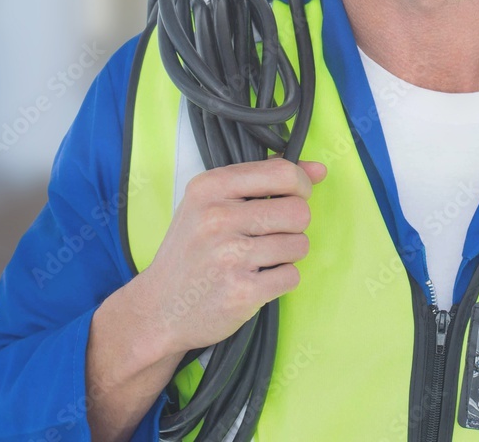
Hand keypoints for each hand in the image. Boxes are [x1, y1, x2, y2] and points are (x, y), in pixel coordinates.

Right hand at [137, 157, 326, 355]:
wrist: (159, 308)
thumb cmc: (192, 250)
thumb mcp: (213, 202)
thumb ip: (265, 179)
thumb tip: (319, 169)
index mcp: (210, 187)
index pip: (282, 173)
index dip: (301, 185)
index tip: (295, 196)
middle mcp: (218, 218)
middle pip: (298, 211)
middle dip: (294, 225)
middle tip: (270, 235)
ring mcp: (229, 256)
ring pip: (299, 245)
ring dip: (287, 254)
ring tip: (259, 259)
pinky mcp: (241, 292)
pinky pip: (291, 276)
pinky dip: (281, 280)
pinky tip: (256, 280)